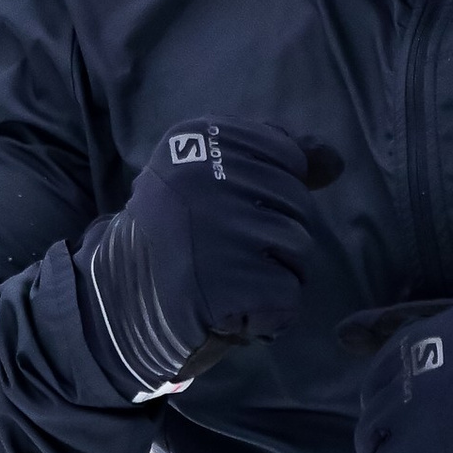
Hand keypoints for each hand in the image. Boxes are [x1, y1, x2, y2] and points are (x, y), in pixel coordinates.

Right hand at [81, 120, 340, 397]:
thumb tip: (334, 160)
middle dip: (271, 237)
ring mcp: (222, 231)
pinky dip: (266, 313)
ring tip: (222, 279)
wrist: (118, 303)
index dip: (270, 192)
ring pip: (298, 250)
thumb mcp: (208, 178)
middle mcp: (208, 177)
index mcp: (198, 138)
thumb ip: (273, 159)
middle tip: (220, 253)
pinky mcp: (234, 283)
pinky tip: (227, 309)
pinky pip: (289, 295)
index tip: (231, 211)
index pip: (285, 154)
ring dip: (272, 276)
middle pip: (296, 204)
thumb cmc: (172, 240)